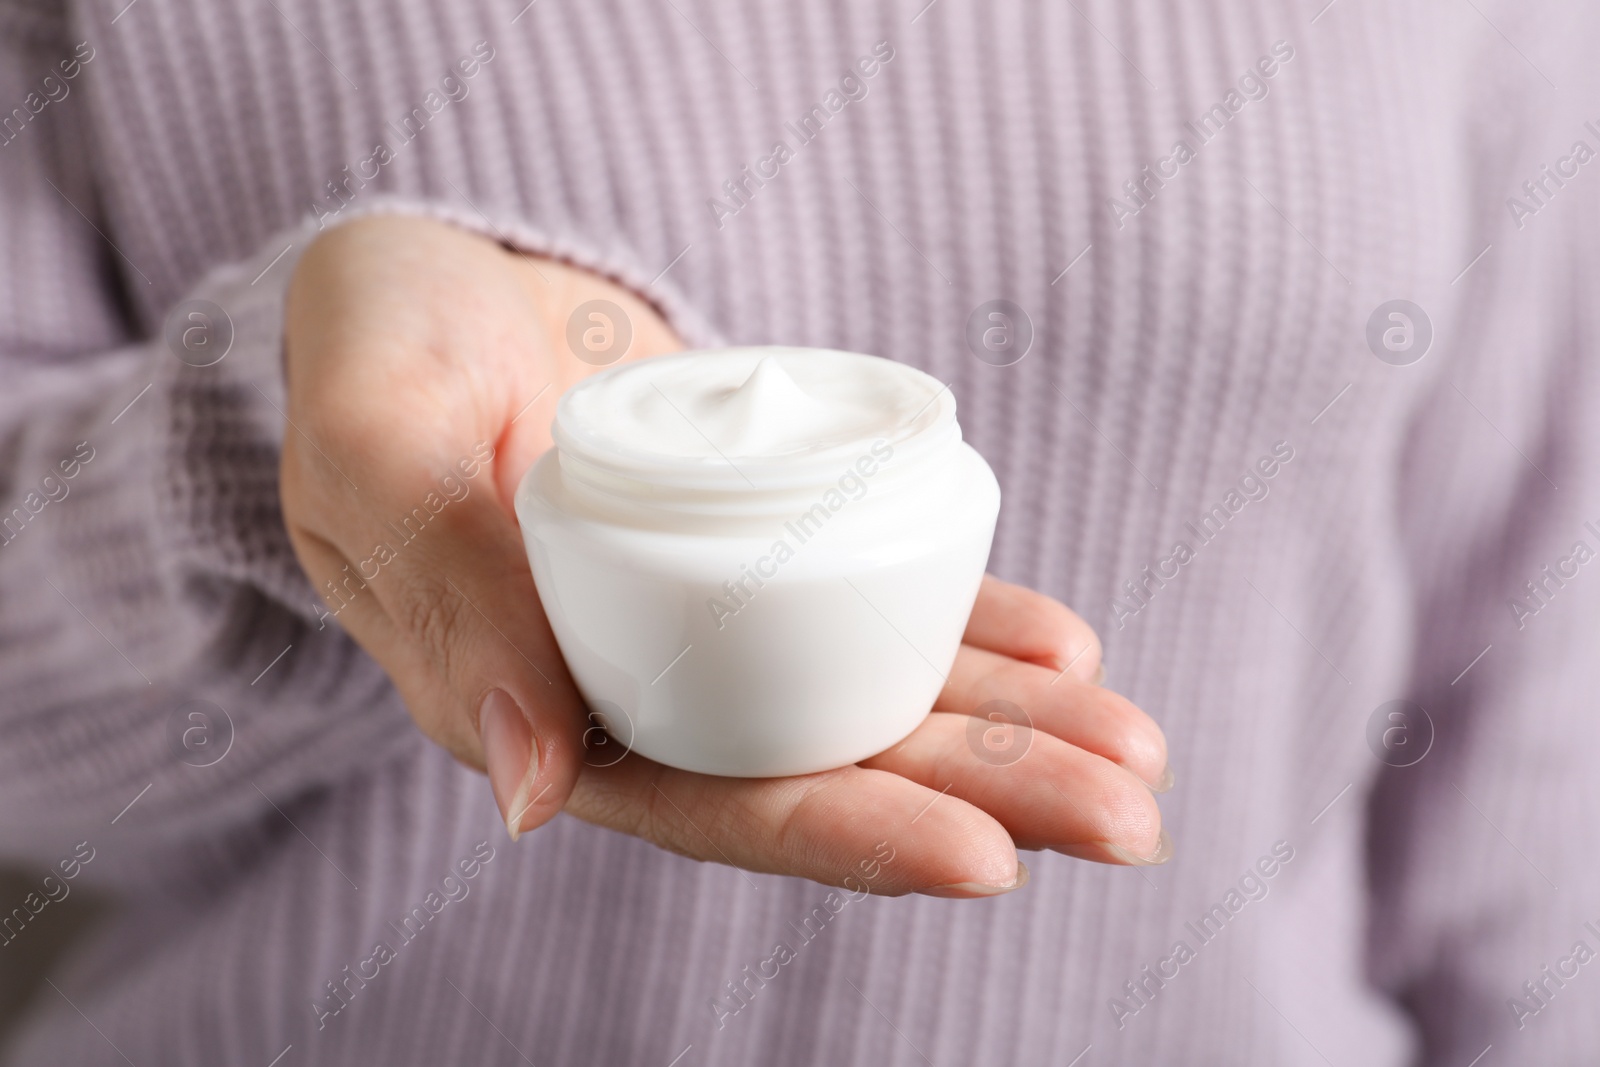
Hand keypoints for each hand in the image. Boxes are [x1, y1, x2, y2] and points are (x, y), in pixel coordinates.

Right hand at [281, 214, 1170, 897]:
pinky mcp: (763, 547)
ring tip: (1137, 754)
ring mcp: (714, 620)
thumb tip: (534, 790)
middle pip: (828, 766)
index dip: (845, 836)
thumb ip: (449, 602)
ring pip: (874, 697)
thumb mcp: (378, 450)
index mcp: (539, 706)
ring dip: (1011, 729)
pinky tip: (1067, 651)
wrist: (434, 288)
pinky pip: (877, 602)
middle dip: (983, 796)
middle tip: (1128, 819)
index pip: (709, 802)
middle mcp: (643, 686)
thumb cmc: (380, 354)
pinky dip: (972, 627)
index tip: (988, 858)